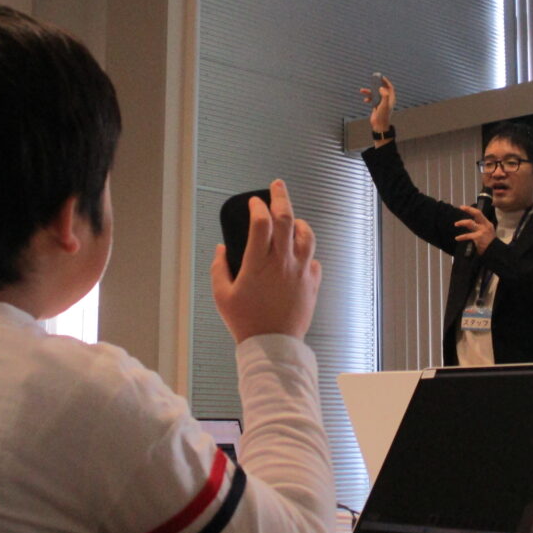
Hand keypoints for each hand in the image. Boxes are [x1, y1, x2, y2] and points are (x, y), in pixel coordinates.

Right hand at [211, 179, 321, 342]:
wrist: (273, 346)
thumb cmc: (247, 323)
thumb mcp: (222, 296)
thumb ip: (218, 268)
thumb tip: (221, 250)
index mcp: (258, 263)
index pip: (261, 223)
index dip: (257, 207)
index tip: (253, 203)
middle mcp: (283, 263)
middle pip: (286, 219)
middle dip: (281, 197)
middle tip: (277, 186)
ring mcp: (300, 272)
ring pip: (307, 236)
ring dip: (299, 223)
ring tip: (292, 219)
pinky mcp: (312, 284)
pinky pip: (314, 260)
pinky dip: (307, 253)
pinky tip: (299, 254)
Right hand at [358, 75, 394, 142]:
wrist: (379, 125)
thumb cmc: (383, 115)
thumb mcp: (384, 104)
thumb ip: (384, 95)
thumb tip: (381, 88)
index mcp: (391, 99)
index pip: (389, 87)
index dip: (386, 82)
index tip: (381, 77)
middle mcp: (387, 100)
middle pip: (382, 89)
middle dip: (376, 84)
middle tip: (372, 80)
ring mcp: (381, 103)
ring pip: (375, 94)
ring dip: (369, 92)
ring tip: (362, 90)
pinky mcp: (376, 106)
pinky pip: (372, 99)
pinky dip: (368, 98)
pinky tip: (365, 100)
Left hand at [454, 204, 496, 254]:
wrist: (495, 251)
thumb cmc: (489, 242)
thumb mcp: (487, 232)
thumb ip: (479, 227)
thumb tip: (468, 223)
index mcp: (487, 223)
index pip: (479, 213)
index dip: (470, 209)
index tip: (462, 207)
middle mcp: (485, 225)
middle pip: (477, 214)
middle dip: (468, 209)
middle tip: (461, 208)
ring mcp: (482, 231)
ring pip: (470, 223)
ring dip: (462, 222)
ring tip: (456, 224)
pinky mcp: (479, 237)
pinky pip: (468, 235)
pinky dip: (461, 237)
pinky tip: (457, 238)